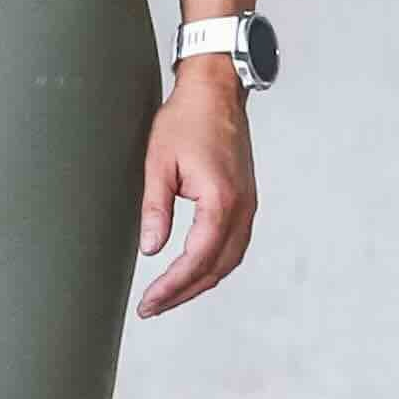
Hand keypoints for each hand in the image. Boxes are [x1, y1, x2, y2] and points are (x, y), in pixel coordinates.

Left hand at [132, 69, 255, 317]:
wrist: (216, 91)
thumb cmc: (187, 119)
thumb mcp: (158, 164)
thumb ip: (155, 210)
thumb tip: (150, 249)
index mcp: (221, 201)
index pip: (196, 259)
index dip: (171, 286)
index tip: (149, 302)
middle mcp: (242, 208)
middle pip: (216, 268)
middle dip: (184, 292)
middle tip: (153, 306)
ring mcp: (248, 205)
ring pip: (229, 261)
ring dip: (200, 282)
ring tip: (170, 295)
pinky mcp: (246, 200)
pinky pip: (235, 245)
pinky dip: (214, 264)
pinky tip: (194, 270)